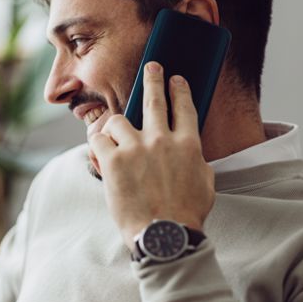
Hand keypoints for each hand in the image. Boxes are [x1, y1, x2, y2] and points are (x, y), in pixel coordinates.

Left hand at [88, 62, 214, 248]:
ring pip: (118, 121)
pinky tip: (99, 151)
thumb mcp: (205, 183)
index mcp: (189, 144)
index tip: (176, 79)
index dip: (179, 89)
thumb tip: (189, 151)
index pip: (184, 107)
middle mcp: (162, 140)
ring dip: (116, 127)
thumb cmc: (186, 214)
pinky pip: (98, 140)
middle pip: (154, 99)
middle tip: (152, 67)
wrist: (164, 235)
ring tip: (115, 136)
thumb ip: (196, 161)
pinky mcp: (112, 161)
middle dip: (153, 79)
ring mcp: (135, 149)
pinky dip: (97, 144)